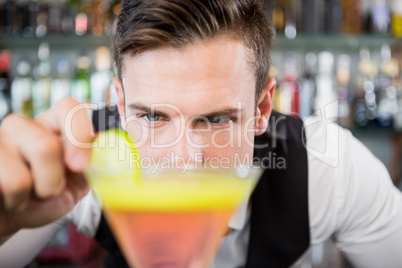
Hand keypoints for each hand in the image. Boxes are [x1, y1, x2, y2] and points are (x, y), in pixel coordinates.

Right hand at [0, 98, 92, 237]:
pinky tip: (11, 199)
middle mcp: (24, 125)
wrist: (14, 214)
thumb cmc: (49, 195)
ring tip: (28, 195)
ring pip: (19, 177)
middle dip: (53, 182)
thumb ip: (96, 163)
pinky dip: (15, 204)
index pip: (71, 107)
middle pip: (45, 147)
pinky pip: (4, 185)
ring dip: (31, 198)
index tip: (81, 166)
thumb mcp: (79, 181)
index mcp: (56, 124)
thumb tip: (115, 148)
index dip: (80, 135)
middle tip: (49, 189)